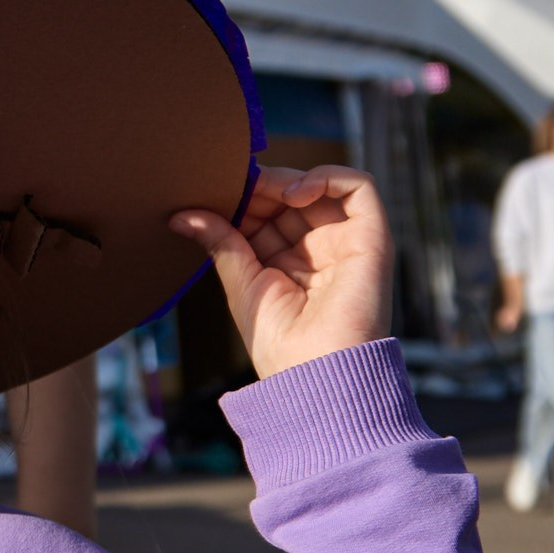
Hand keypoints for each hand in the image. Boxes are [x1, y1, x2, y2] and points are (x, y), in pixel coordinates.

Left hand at [173, 165, 391, 378]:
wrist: (316, 375)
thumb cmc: (278, 343)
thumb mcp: (241, 283)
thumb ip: (220, 241)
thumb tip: (181, 216)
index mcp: (288, 261)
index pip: (267, 212)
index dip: (244, 197)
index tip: (214, 190)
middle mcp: (319, 249)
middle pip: (291, 196)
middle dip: (260, 186)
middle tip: (230, 184)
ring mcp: (346, 241)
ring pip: (321, 186)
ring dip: (286, 180)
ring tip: (260, 189)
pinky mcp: (372, 238)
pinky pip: (359, 187)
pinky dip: (327, 176)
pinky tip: (293, 195)